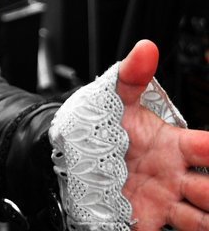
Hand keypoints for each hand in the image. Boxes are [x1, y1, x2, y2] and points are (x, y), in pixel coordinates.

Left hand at [118, 40, 208, 229]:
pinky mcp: (146, 221)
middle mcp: (175, 176)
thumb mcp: (113, 100)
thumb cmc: (100, 127)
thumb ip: (132, 75)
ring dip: (207, 218)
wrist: (67, 155)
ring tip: (206, 217)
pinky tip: (183, 229)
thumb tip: (146, 47)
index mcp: (175, 146)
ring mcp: (163, 201)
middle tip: (205, 189)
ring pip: (203, 218)